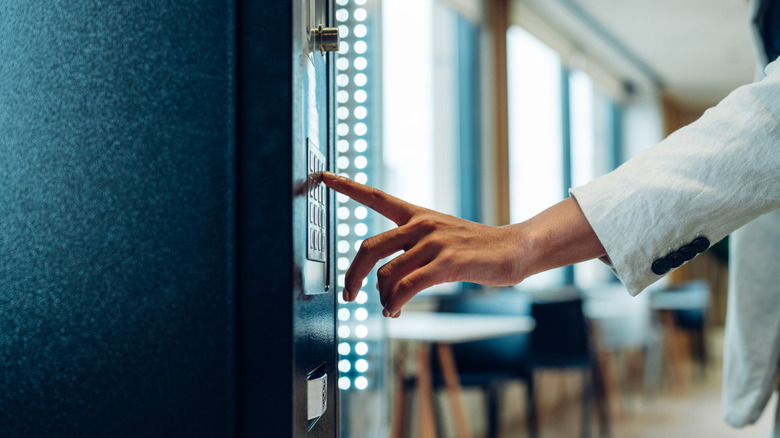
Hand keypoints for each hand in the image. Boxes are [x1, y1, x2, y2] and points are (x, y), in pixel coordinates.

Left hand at [321, 172, 530, 317]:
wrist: (513, 249)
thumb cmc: (473, 249)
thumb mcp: (439, 240)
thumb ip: (409, 255)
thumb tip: (382, 285)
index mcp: (417, 215)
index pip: (376, 196)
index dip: (348, 186)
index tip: (324, 175)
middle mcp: (421, 224)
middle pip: (369, 247)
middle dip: (353, 275)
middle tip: (349, 294)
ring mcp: (434, 242)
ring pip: (387, 273)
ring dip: (382, 298)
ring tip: (390, 309)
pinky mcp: (447, 262)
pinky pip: (408, 287)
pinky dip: (395, 304)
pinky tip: (395, 312)